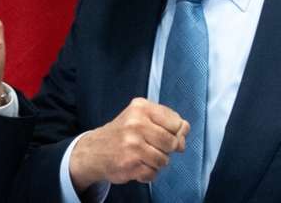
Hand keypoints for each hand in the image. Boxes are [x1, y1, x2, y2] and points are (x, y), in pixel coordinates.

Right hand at [69, 98, 188, 191]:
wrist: (95, 150)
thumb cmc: (123, 133)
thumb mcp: (141, 117)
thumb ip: (166, 121)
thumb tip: (185, 132)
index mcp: (141, 108)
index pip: (176, 123)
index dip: (176, 132)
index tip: (167, 135)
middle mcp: (135, 124)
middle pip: (172, 142)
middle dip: (167, 149)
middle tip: (152, 146)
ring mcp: (131, 144)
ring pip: (164, 160)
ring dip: (157, 162)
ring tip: (142, 156)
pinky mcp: (129, 164)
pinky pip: (153, 173)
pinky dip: (148, 173)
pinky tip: (137, 165)